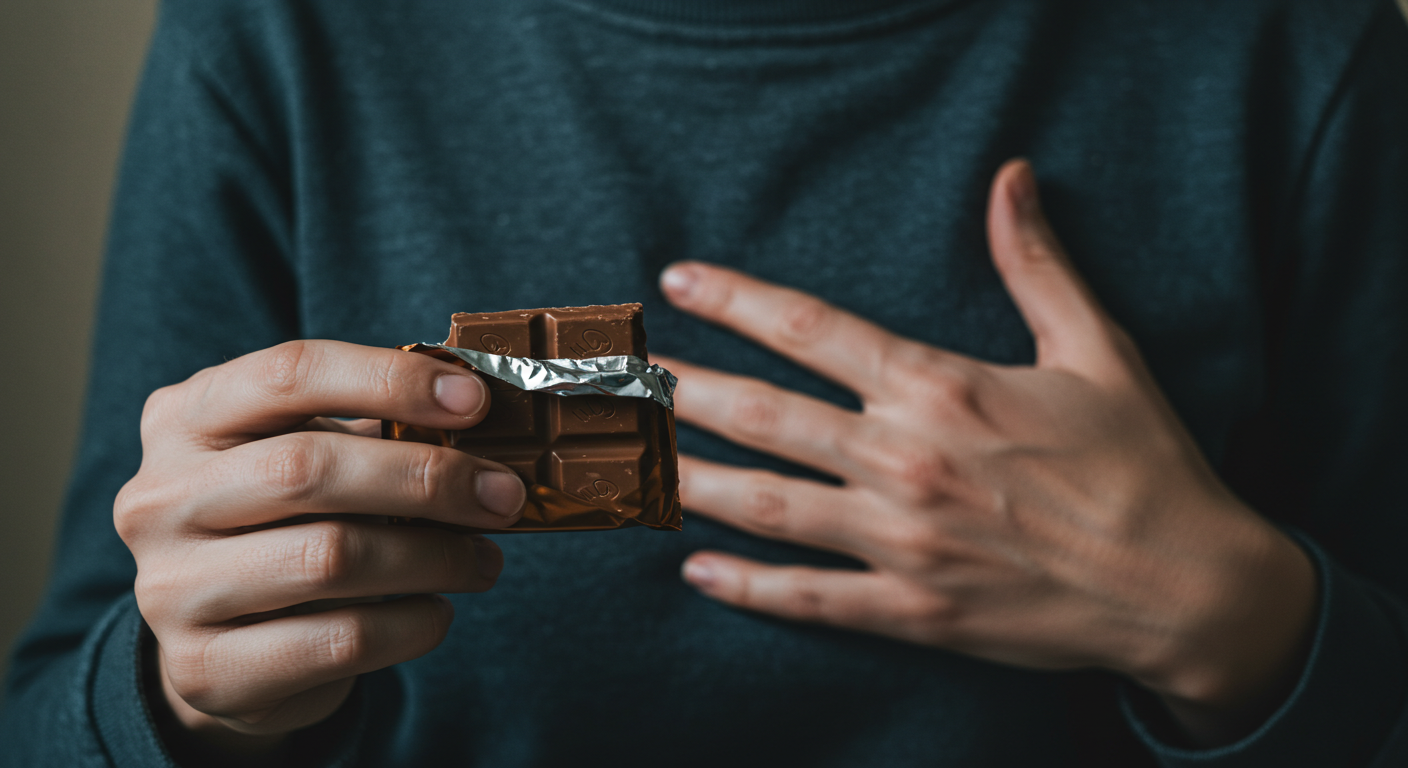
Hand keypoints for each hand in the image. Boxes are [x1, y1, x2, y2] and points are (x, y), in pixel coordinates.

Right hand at [114, 340, 525, 760]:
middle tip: (502, 495)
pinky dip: (411, 624)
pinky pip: (338, 640)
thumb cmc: (284, 525)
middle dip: (426, 479)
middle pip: (307, 468)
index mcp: (188, 417)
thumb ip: (372, 429)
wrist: (220, 648)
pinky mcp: (206, 668)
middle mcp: (161, 497)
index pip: (289, 374)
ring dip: (433, 557)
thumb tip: (476, 415)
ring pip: (328, 558)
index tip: (474, 400)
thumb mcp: (308, 455)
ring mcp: (171, 588)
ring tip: (483, 560)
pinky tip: (438, 612)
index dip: (389, 380)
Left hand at [659, 159, 1316, 745]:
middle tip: (624, 378)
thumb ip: (1036, 264)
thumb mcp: (1096, 348)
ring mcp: (904, 541)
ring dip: (691, 481)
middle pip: (766, 415)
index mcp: (943, 389)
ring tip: (636, 465)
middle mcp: (907, 461)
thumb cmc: (1141, 462)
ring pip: (769, 506)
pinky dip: (747, 589)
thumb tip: (1010, 180)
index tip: (679, 283)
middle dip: (685, 391)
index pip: (813, 330)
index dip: (736, 300)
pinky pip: (810, 598)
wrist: (1186, 587)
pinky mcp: (913, 610)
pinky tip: (696, 572)